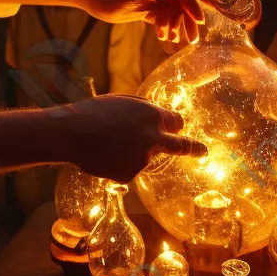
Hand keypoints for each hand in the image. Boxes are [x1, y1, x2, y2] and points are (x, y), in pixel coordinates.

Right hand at [63, 95, 206, 181]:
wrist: (74, 133)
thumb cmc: (95, 112)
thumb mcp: (124, 101)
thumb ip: (144, 109)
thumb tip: (157, 116)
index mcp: (152, 116)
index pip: (176, 122)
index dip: (176, 124)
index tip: (183, 129)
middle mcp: (153, 138)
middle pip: (180, 146)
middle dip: (194, 148)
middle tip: (203, 151)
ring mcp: (143, 159)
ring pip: (146, 156)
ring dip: (136, 152)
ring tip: (110, 143)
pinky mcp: (130, 174)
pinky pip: (129, 168)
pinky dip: (121, 163)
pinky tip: (106, 155)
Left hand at [80, 0, 202, 41]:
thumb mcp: (129, 4)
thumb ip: (153, 9)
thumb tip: (172, 16)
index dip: (194, 7)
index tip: (201, 23)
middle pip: (183, 0)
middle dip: (190, 19)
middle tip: (193, 40)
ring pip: (175, 9)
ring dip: (177, 24)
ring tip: (174, 41)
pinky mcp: (148, 2)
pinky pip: (164, 13)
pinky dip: (166, 24)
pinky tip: (164, 37)